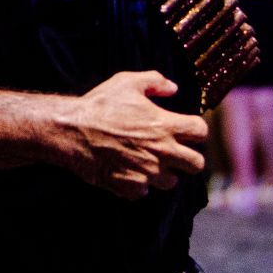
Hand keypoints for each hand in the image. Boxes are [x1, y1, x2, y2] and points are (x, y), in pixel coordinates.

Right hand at [61, 71, 209, 199]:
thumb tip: (173, 88)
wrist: (72, 131)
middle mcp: (162, 151)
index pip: (201, 132)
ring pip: (172, 181)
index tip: (184, 129)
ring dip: (164, 172)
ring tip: (149, 162)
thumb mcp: (127, 82)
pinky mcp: (130, 187)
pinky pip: (145, 191)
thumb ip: (155, 81)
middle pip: (196, 164)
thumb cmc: (99, 105)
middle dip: (189, 157)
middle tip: (174, 151)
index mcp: (165, 125)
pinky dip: (139, 183)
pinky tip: (128, 171)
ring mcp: (147, 172)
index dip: (194, 129)